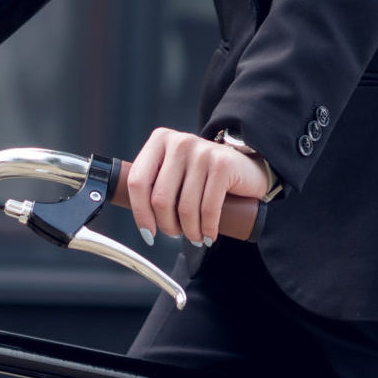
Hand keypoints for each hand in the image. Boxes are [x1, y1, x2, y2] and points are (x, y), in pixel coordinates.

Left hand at [128, 127, 270, 247]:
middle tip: (177, 234)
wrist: (245, 168)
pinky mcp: (222, 164)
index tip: (148, 233)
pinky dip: (208, 229)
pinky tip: (209, 235)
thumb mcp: (174, 173)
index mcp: (159, 141)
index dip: (140, 213)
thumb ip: (154, 185)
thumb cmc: (203, 178)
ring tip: (196, 236)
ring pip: (185, 208)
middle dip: (168, 226)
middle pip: (160, 199)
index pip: (137, 182)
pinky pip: (208, 209)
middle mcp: (179, 142)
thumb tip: (132, 213)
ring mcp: (202, 151)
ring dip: (190, 232)